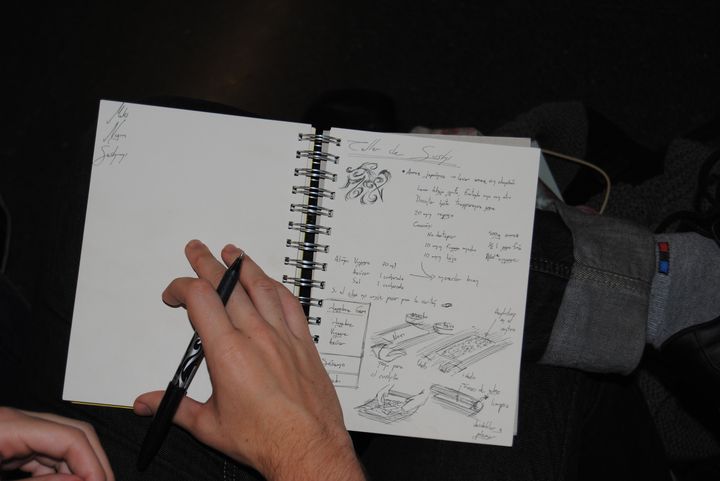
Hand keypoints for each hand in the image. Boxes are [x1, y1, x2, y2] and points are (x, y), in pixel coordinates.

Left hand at [0, 407, 113, 479]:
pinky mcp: (11, 444)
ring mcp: (15, 432)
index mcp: (8, 427)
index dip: (93, 464)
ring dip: (80, 467)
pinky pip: (47, 453)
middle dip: (93, 462)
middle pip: (74, 433)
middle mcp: (15, 423)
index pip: (71, 437)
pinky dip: (62, 470)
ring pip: (64, 443)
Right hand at [134, 241, 364, 480]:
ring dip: (244, 266)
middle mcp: (257, 337)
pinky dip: (277, 288)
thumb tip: (147, 403)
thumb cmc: (266, 438)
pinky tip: (271, 283)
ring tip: (233, 252)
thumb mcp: (210, 426)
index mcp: (229, 352)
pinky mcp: (305, 343)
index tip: (173, 294)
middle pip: (229, 285)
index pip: (200, 299)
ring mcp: (284, 337)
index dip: (182, 288)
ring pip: (262, 287)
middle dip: (208, 264)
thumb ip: (175, 408)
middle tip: (197, 250)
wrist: (308, 448)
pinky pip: (291, 304)